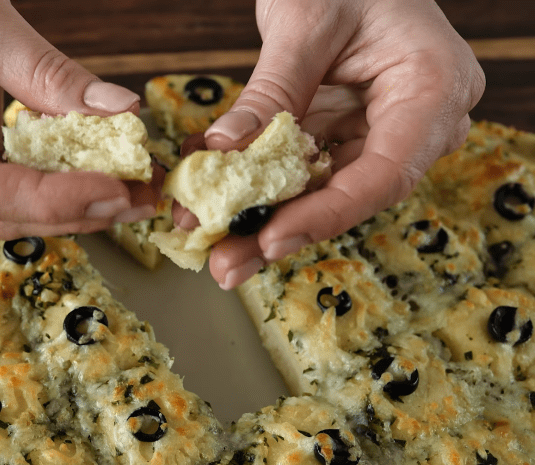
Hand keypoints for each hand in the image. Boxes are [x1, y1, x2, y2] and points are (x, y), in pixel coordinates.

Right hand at [0, 0, 156, 239]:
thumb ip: (48, 73)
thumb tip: (121, 112)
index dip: (50, 199)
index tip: (114, 189)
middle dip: (71, 212)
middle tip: (140, 199)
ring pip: (2, 214)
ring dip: (71, 210)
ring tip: (134, 195)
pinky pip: (4, 194)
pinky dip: (54, 191)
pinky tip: (101, 184)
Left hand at [188, 0, 484, 288]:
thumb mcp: (305, 22)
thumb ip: (271, 90)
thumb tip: (225, 148)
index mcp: (433, 89)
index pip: (385, 173)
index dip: (327, 213)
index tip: (272, 236)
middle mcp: (414, 122)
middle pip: (348, 194)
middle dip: (281, 228)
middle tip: (227, 263)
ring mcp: (378, 130)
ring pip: (319, 190)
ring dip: (260, 216)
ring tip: (210, 243)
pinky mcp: (343, 133)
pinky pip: (299, 169)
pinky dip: (255, 183)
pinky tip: (210, 199)